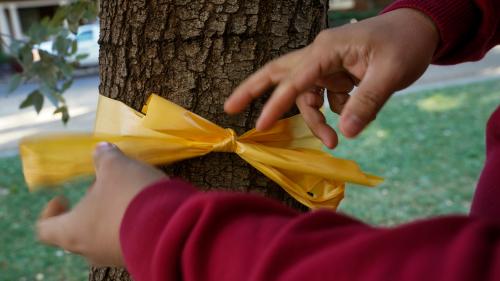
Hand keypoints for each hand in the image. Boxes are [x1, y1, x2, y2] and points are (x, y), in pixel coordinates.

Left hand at [36, 142, 166, 265]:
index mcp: (73, 231)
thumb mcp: (116, 167)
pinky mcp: (138, 256)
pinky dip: (130, 225)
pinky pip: (127, 240)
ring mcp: (114, 256)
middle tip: (103, 188)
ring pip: (104, 237)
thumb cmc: (129, 196)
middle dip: (89, 209)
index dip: (51, 212)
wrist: (170, 225)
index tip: (63, 196)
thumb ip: (105, 157)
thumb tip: (101, 150)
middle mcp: (90, 249)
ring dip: (111, 217)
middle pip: (78, 232)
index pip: (46, 229)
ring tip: (128, 194)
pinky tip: (145, 207)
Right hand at [225, 8, 439, 146]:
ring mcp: (327, 65)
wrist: (419, 31)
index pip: (295, 79)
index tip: (260, 124)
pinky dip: (333, 112)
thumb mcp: (391, 74)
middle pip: (278, 73)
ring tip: (332, 141)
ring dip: (314, 119)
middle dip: (253, 90)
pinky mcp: (335, 74)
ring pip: (305, 95)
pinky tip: (354, 115)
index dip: (276, 104)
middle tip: (229, 108)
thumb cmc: (405, 45)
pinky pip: (324, 98)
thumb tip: (346, 135)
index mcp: (328, 49)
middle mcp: (320, 55)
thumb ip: (367, 103)